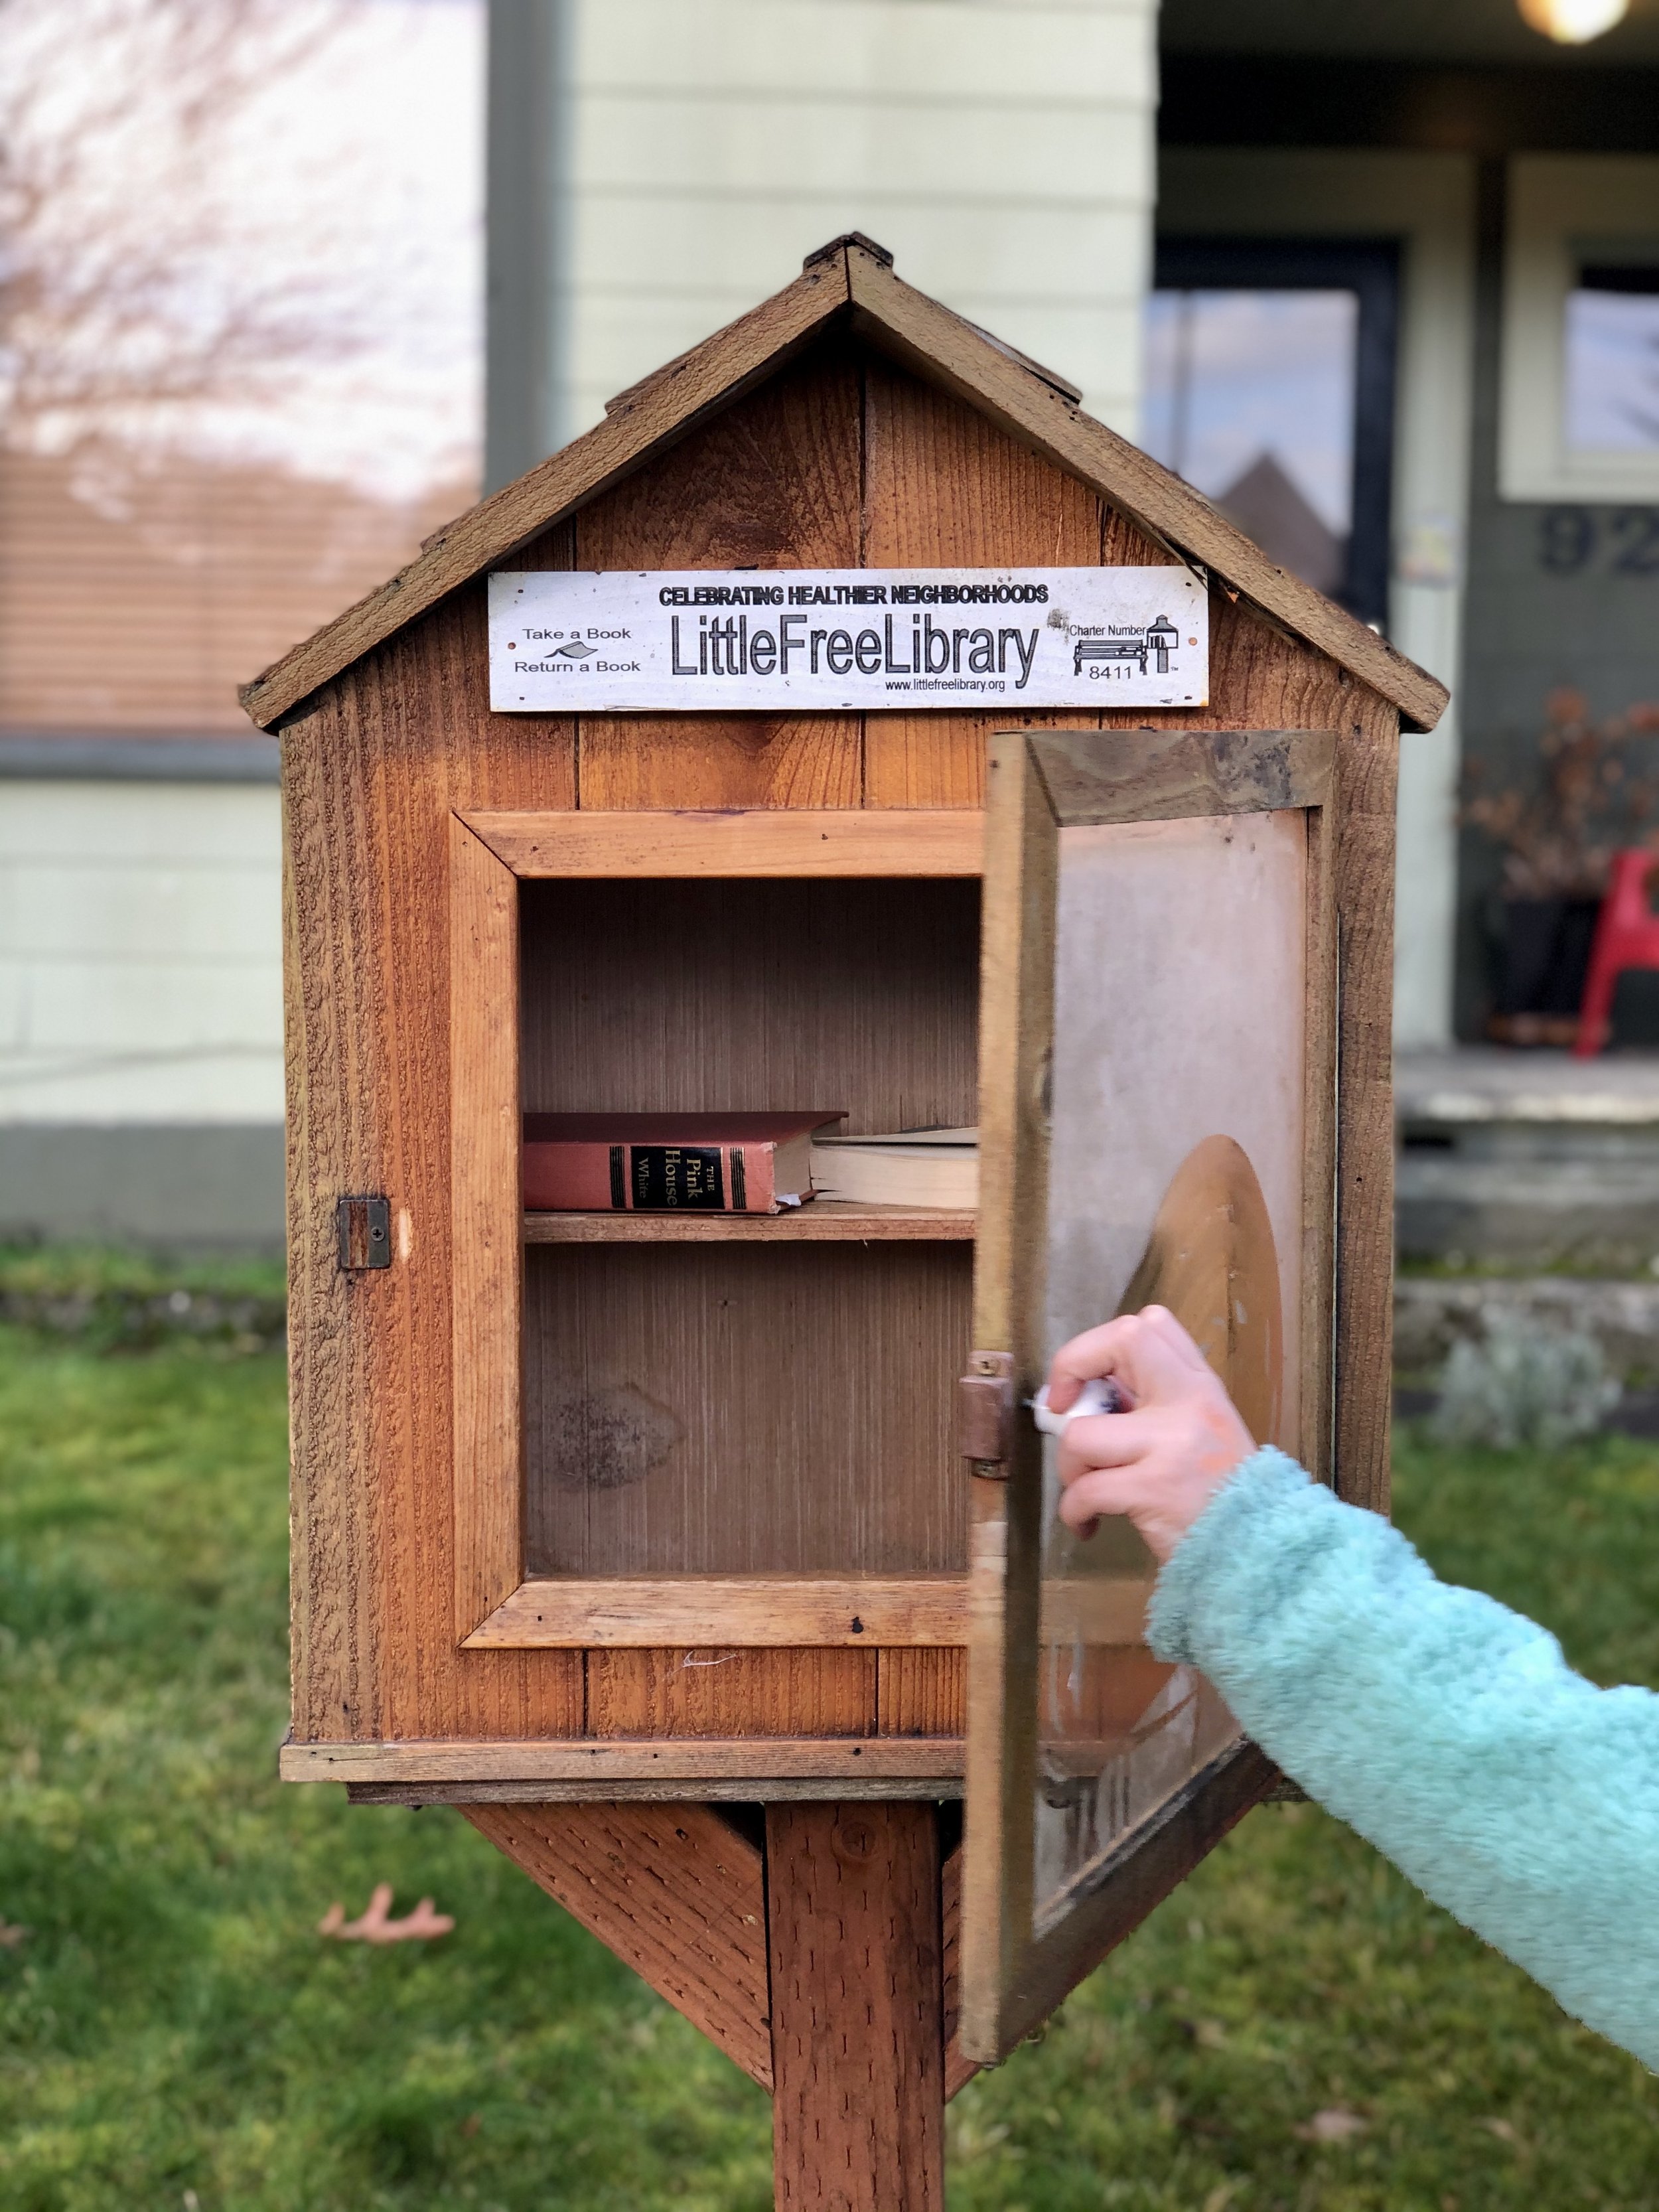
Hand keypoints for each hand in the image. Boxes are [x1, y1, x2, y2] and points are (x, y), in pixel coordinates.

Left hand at [1045, 1305, 1255, 1562]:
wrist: (1259, 1552)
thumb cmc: (1221, 1497)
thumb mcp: (1201, 1434)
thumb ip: (1157, 1407)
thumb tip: (1089, 1396)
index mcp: (1200, 1386)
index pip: (1151, 1324)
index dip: (1102, 1344)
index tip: (1086, 1384)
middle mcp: (1189, 1402)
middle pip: (1123, 1339)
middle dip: (1073, 1367)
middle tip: (1064, 1414)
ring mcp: (1171, 1444)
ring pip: (1081, 1433)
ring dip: (1070, 1468)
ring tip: (1087, 1493)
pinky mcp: (1153, 1489)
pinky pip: (1084, 1490)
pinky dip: (1074, 1511)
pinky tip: (1088, 1524)